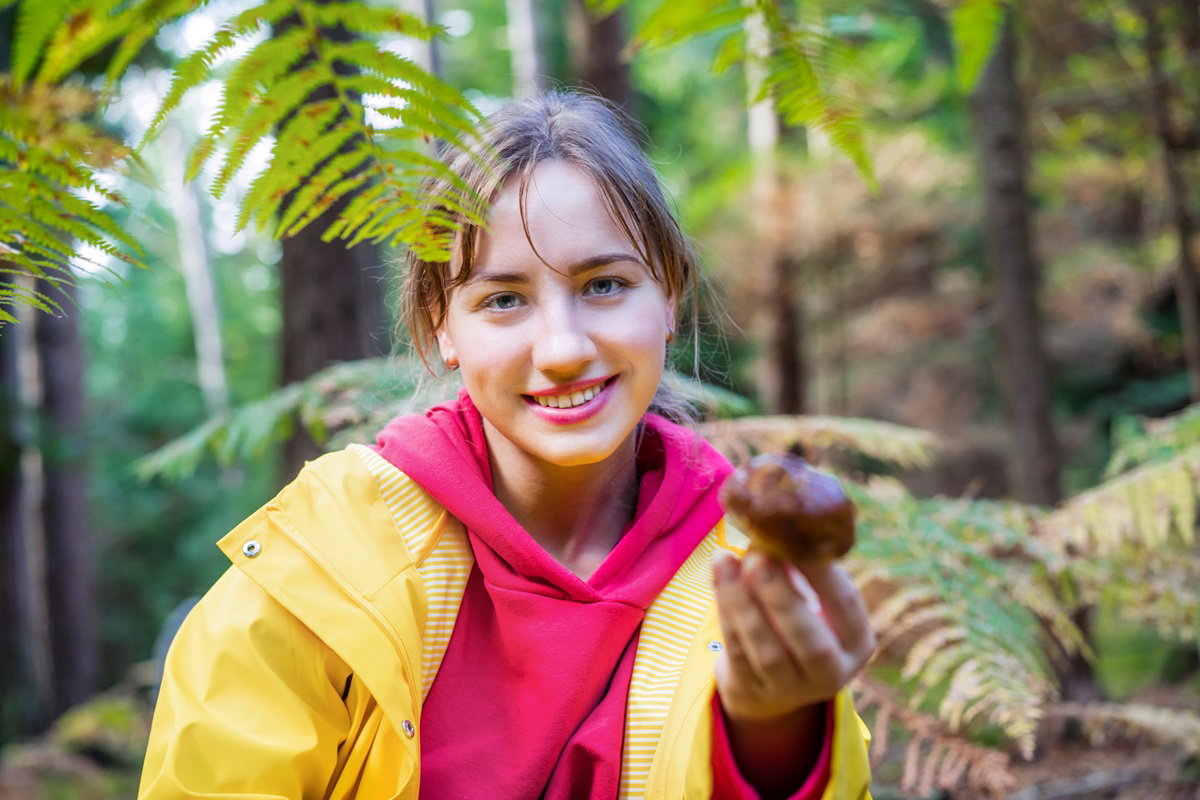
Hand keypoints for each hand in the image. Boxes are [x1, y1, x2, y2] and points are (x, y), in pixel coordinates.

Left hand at [712, 549, 875, 723]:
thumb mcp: (814, 602)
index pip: (847, 606)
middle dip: (783, 597)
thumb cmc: (796, 623)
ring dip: (742, 601)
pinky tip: (718, 577)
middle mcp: (830, 673)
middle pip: (812, 643)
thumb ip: (802, 570)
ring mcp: (790, 689)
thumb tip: (776, 523)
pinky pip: (737, 653)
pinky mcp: (752, 691)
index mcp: (857, 642)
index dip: (823, 572)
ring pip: (767, 650)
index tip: (796, 536)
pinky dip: (726, 613)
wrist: (770, 684)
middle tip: (758, 557)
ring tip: (725, 558)